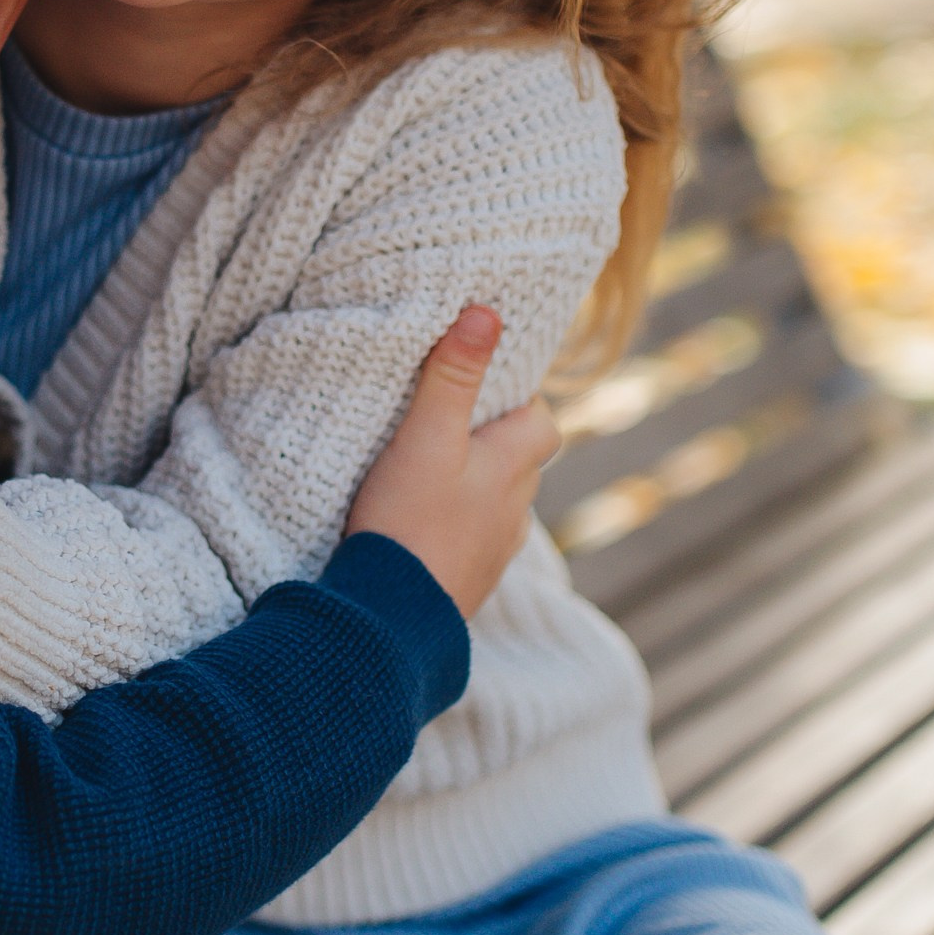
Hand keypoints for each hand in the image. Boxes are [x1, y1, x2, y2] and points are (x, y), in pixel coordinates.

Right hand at [344, 309, 559, 620]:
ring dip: (475, 490)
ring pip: (498, 507)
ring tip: (428, 478)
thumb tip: (486, 312)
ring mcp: (495, 554)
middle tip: (447, 428)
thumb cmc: (406, 522)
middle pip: (522, 464)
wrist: (389, 622)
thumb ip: (452, 375)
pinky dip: (456, 530)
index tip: (483, 392)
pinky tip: (421, 530)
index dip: (521, 403)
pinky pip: (473, 545)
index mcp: (513, 469)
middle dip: (494, 444)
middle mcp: (516, 512)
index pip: (543, 422)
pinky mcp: (468, 585)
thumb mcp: (424, 437)